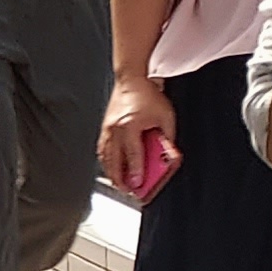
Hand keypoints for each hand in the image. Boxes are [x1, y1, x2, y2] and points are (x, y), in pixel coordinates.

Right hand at [98, 74, 178, 190]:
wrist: (130, 80)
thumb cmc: (147, 95)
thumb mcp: (166, 116)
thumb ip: (168, 137)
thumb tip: (168, 154)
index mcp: (130, 126)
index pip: (133, 155)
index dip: (136, 172)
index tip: (138, 184)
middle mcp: (116, 129)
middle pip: (114, 161)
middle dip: (120, 178)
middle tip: (127, 190)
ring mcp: (107, 129)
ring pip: (106, 157)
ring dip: (112, 172)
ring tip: (118, 183)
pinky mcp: (105, 128)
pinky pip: (103, 149)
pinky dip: (106, 161)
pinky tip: (110, 167)